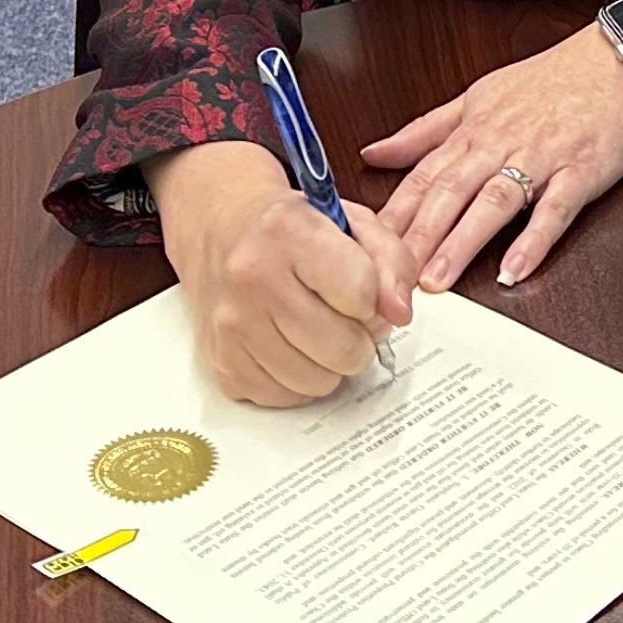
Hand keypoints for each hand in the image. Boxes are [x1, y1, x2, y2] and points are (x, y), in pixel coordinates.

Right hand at [148, 140, 418, 406]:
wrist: (223, 235)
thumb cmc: (293, 231)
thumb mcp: (352, 223)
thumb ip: (392, 261)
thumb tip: (399, 313)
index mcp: (288, 231)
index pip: (361, 291)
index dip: (374, 299)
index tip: (363, 291)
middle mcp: (253, 277)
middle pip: (344, 348)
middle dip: (359, 338)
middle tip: (345, 318)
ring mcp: (234, 326)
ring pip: (318, 382)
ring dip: (330, 364)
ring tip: (317, 330)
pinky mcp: (224, 366)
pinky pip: (287, 399)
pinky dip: (298, 380)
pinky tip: (290, 346)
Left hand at [362, 23, 622, 292]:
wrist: (615, 60)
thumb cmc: (550, 81)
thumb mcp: (477, 97)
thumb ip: (425, 131)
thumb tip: (374, 153)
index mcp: (473, 129)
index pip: (423, 176)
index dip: (394, 215)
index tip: (366, 249)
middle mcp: (500, 143)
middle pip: (450, 192)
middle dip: (418, 237)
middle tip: (393, 278)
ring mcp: (541, 157)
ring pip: (494, 201)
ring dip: (463, 242)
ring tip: (439, 280)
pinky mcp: (581, 170)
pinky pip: (555, 208)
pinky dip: (535, 239)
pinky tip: (515, 268)